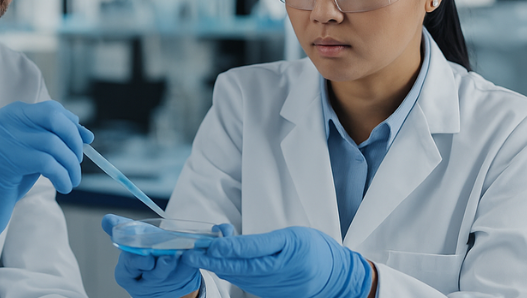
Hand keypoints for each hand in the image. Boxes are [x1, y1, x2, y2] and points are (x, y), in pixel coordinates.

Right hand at [0, 100, 92, 253]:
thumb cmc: (6, 183)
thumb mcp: (30, 154)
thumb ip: (50, 140)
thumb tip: (85, 132)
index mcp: (8, 116)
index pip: (49, 108)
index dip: (72, 124)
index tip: (85, 141)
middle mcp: (1, 122)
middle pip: (52, 117)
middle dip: (73, 140)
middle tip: (76, 163)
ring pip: (52, 143)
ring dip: (70, 165)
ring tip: (72, 181)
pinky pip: (45, 163)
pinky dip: (62, 175)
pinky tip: (64, 187)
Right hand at [102, 214, 201, 297]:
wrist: (162, 267)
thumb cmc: (146, 249)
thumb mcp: (133, 238)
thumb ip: (120, 229)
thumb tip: (106, 220)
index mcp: (128, 271)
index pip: (130, 267)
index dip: (137, 262)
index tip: (145, 256)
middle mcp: (145, 280)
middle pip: (152, 274)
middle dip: (159, 266)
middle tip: (166, 257)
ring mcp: (164, 282)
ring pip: (169, 275)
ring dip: (176, 264)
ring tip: (180, 253)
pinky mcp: (182, 279)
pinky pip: (186, 272)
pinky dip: (190, 262)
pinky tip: (193, 252)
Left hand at [182, 226, 371, 297]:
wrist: (337, 277)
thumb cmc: (314, 249)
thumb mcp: (291, 235)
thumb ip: (260, 240)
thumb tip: (228, 241)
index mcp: (289, 251)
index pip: (253, 251)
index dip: (229, 248)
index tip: (209, 245)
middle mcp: (283, 273)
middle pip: (242, 268)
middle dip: (213, 260)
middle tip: (190, 253)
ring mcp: (278, 289)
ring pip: (241, 278)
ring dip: (219, 267)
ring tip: (199, 255)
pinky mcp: (274, 296)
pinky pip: (248, 286)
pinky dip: (232, 275)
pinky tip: (220, 265)